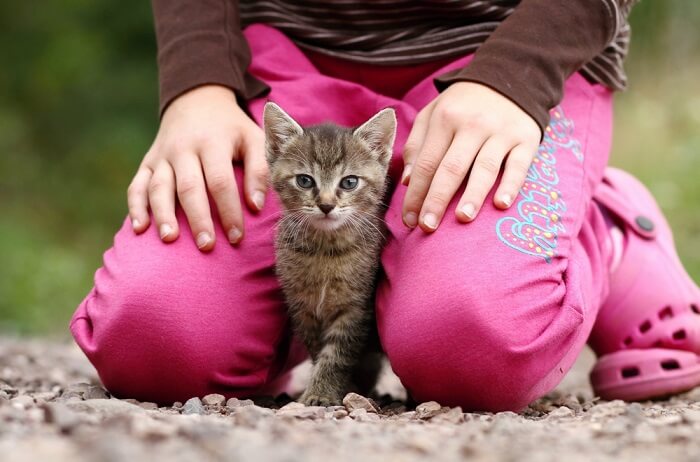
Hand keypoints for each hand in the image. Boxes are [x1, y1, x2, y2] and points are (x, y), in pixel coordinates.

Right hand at [127, 85, 266, 249]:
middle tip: (206, 246)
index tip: (236, 237)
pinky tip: (140, 229)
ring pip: (158, 187)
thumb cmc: (231, 128)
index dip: (229, 210)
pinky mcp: (148, 162)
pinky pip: (136, 185)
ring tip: (170, 239)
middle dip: (197, 218)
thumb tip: (256, 205)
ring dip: (163, 214)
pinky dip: (135, 207)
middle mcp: (183, 148)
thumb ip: (259, 169)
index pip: (220, 181)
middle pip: (189, 187)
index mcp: (212, 142)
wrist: (196, 99)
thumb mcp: (253, 138)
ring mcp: (162, 155)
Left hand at [401, 81, 540, 231]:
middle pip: (451, 168)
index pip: (426, 163)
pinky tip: (501, 204)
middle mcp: (472, 125)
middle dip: (437, 199)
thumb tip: (406, 181)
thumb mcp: (433, 114)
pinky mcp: (527, 138)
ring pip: (484, 167)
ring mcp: (501, 132)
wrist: (510, 76)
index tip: (408, 219)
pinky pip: (519, 165)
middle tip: (427, 226)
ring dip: (473, 195)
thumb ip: (417, 145)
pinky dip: (511, 185)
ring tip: (462, 218)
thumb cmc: (463, 104)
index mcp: (445, 120)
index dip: (416, 193)